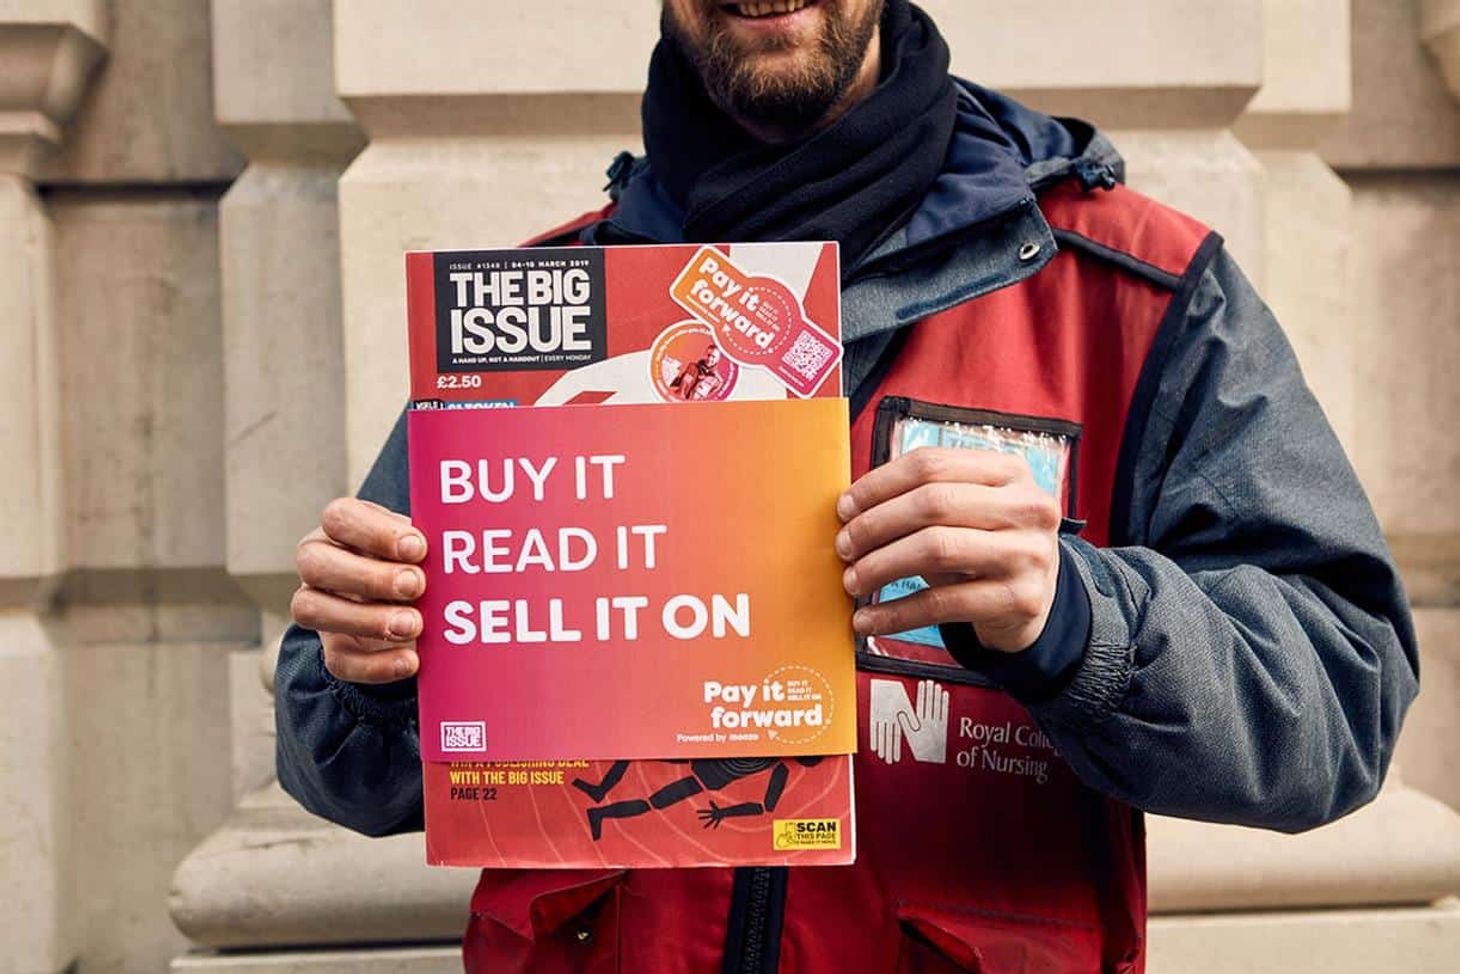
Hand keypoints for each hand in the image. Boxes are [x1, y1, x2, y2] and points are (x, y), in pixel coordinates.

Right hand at [291, 497, 427, 683]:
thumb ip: (430, 542)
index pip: (339, 518)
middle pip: (314, 563)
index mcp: (342, 528)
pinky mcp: (334, 648)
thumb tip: (456, 546)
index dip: (376, 533)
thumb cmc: (417, 560)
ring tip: (413, 625)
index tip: (418, 548)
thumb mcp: (423, 545)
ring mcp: (318, 606)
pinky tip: (411, 661)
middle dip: (369, 577)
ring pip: (310, 610)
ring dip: (366, 619)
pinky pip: (339, 661)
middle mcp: (319, 563)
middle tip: (416, 586)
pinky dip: (377, 665)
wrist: (413, 602)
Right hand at [697, 801, 728, 828]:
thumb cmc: (718, 810)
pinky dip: (716, 825)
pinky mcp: (718, 820)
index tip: (696, 811)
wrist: (722, 813)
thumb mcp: (715, 806)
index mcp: (711, 812)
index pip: (705, 811)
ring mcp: (715, 818)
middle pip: (707, 816)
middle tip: (698, 818)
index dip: (701, 811)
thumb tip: (709, 800)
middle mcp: (712, 815)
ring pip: (711, 821)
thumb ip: (713, 804)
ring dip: (707, 824)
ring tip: (703, 827)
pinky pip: (717, 822)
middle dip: (703, 817)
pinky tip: (714, 828)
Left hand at [835, 448, 1060, 652]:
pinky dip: (894, 614)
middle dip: (875, 525)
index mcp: (1010, 470)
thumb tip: (849, 509)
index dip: (878, 485)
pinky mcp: (1021, 600)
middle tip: (844, 547)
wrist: (1037, 601)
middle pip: (932, 504)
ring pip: (935, 550)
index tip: (844, 508)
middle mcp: (1028, 507)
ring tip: (853, 580)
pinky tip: (867, 620)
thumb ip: (921, 499)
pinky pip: (941, 605)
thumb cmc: (983, 546)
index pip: (930, 464)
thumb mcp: (966, 512)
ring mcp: (1029, 554)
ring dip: (880, 566)